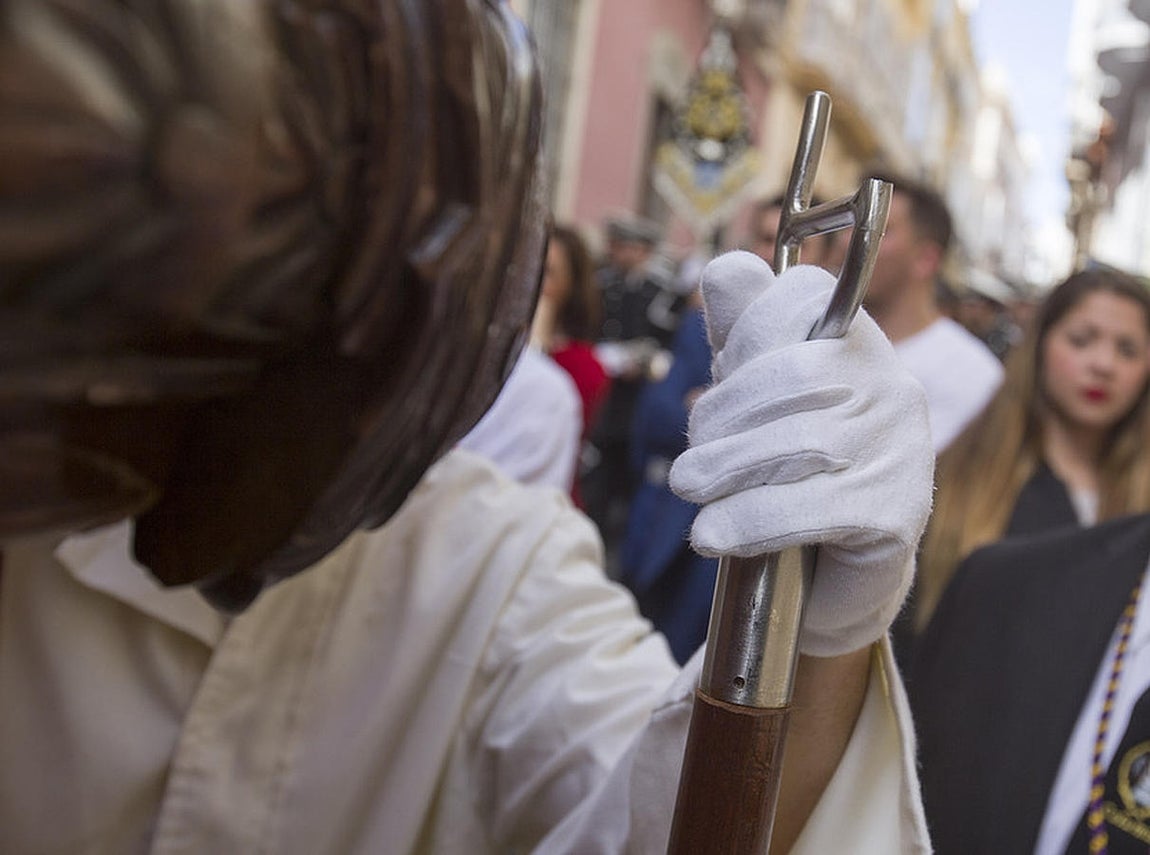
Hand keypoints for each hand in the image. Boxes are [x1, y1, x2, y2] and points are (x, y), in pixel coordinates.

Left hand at [669, 251, 933, 656]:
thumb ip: (741, 335)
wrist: (830, 578)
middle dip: (721, 418)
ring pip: (797, 442)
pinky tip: (712, 535)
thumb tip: (723, 268)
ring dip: (723, 470)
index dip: (748, 331)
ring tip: (690, 489)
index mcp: (857, 345)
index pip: (806, 294)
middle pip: (792, 373)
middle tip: (688, 465)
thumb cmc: (787, 472)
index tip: (717, 386)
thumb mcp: (757, 397)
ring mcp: (902, 449)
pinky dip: (746, 522)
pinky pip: (809, 506)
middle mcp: (892, 387)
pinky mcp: (897, 512)